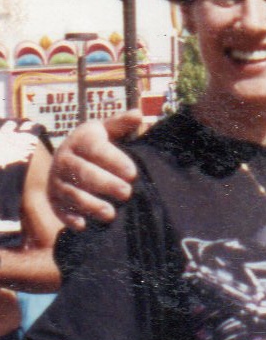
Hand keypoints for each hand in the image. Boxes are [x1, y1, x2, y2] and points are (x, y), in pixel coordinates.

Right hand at [49, 113, 141, 229]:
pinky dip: (69, 218)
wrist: (70, 157)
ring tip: (111, 213)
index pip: (95, 149)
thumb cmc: (98, 144)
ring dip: (90, 204)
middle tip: (126, 193)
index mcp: (80, 139)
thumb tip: (138, 114)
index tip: (133, 173)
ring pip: (71, 193)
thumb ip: (122, 123)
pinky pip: (59, 209)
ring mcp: (57, 180)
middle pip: (83, 173)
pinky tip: (83, 225)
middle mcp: (64, 159)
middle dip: (106, 184)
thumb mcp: (108, 130)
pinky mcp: (53, 198)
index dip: (114, 160)